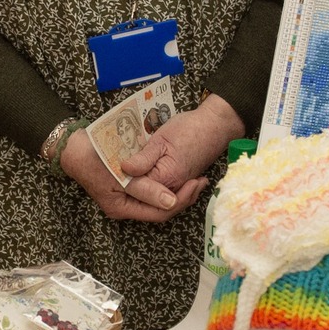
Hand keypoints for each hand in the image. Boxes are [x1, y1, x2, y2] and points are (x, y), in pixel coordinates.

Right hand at [60, 127, 207, 223]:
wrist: (72, 147)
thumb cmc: (94, 158)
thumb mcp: (121, 174)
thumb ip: (146, 189)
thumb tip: (170, 202)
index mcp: (122, 208)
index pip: (159, 213)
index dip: (180, 201)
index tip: (196, 183)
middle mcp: (125, 206)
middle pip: (160, 209)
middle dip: (182, 197)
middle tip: (200, 180)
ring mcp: (126, 197)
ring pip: (158, 200)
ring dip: (177, 190)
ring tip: (194, 177)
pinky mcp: (128, 186)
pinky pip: (152, 190)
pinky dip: (166, 183)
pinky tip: (178, 174)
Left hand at [122, 95, 242, 191]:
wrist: (215, 126)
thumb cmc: (189, 129)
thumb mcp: (161, 139)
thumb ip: (144, 158)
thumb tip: (125, 169)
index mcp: (166, 178)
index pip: (138, 192)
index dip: (123, 183)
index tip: (113, 170)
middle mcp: (174, 187)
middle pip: (148, 202)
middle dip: (132, 193)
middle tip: (119, 176)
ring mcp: (179, 186)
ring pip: (157, 200)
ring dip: (143, 191)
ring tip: (128, 176)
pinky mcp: (182, 181)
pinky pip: (166, 193)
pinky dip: (154, 188)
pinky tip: (144, 177)